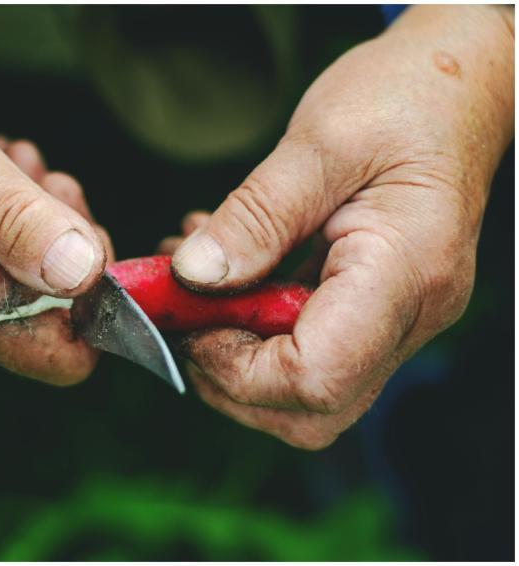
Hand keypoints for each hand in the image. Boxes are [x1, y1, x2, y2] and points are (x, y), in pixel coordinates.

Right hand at [0, 6, 112, 383]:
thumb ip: (18, 223)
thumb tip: (85, 275)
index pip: (66, 355)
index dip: (98, 298)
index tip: (81, 229)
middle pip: (55, 315)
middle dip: (65, 242)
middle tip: (36, 181)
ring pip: (29, 283)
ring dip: (36, 220)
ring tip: (3, 167)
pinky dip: (8, 218)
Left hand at [167, 6, 513, 448]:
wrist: (456, 91)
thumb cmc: (403, 99)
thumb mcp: (321, 141)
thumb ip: (256, 215)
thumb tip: (192, 277)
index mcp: (403, 273)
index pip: (317, 377)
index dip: (235, 366)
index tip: (188, 318)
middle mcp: (408, 316)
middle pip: (310, 410)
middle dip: (226, 375)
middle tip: (182, 309)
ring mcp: (394, 321)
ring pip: (304, 395)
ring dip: (230, 352)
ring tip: (191, 282)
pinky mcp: (373, 312)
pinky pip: (305, 351)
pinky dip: (248, 328)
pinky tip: (222, 272)